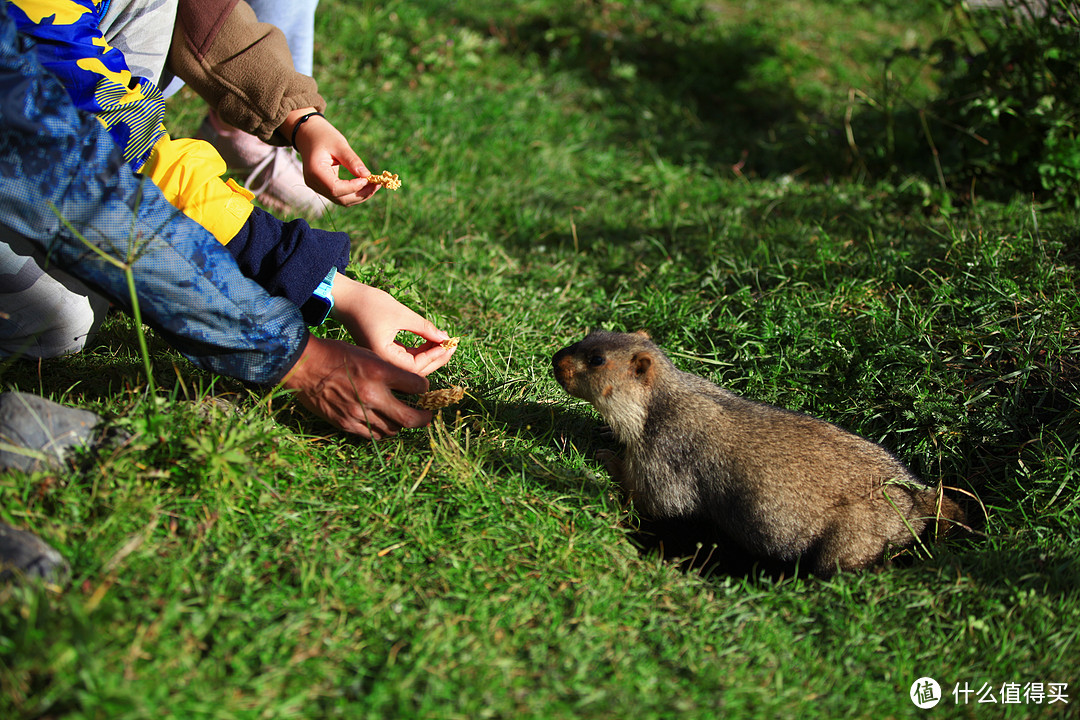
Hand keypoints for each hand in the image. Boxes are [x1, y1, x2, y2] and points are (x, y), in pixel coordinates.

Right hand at [280, 335, 431, 438]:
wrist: (305, 365)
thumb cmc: (337, 355)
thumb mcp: (368, 353)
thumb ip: (388, 370)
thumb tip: (409, 384)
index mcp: (379, 371)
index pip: (417, 386)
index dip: (424, 388)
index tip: (423, 389)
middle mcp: (371, 394)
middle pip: (409, 417)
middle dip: (423, 418)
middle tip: (427, 416)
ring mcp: (358, 412)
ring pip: (392, 429)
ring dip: (401, 425)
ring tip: (403, 418)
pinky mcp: (346, 423)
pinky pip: (372, 434)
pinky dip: (382, 430)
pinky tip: (384, 424)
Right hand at [285, 108, 377, 205]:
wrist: (308, 134)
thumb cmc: (323, 135)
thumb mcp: (339, 144)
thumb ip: (352, 161)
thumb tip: (367, 175)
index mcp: (315, 172)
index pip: (335, 188)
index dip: (354, 187)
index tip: (369, 179)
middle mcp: (314, 183)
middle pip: (340, 198)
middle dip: (361, 194)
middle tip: (377, 184)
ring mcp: (318, 187)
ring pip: (342, 200)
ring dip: (360, 195)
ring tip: (375, 185)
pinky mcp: (323, 187)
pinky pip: (340, 195)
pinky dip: (354, 192)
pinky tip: (366, 185)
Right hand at [330, 275, 455, 376]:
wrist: (344, 298)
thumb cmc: (369, 303)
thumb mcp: (401, 314)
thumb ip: (424, 328)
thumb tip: (445, 338)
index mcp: (382, 358)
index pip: (416, 368)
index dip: (436, 356)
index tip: (450, 343)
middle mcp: (381, 365)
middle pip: (415, 371)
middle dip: (436, 357)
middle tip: (452, 344)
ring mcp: (381, 361)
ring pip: (411, 366)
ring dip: (429, 355)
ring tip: (444, 341)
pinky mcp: (382, 354)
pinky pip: (405, 358)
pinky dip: (419, 351)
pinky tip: (431, 341)